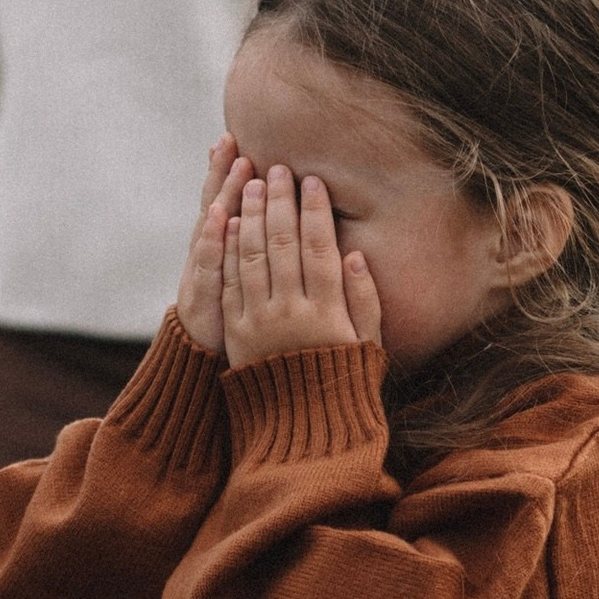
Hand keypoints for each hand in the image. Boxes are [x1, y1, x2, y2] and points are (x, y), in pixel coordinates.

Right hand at [177, 139, 243, 355]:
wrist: (202, 362)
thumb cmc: (236, 319)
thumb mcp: (247, 280)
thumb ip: (258, 248)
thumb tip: (277, 215)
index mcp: (224, 248)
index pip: (228, 203)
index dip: (230, 173)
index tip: (237, 140)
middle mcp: (209, 254)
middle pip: (216, 205)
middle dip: (223, 172)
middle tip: (230, 138)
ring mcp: (203, 274)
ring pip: (213, 228)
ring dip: (223, 194)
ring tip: (232, 164)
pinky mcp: (204, 298)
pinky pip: (210, 266)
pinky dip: (213, 240)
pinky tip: (219, 216)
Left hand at [221, 164, 384, 370]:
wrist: (300, 430)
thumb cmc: (342, 384)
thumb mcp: (368, 347)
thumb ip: (365, 300)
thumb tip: (357, 255)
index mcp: (328, 313)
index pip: (320, 249)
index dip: (316, 211)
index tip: (313, 181)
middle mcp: (291, 312)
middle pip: (284, 243)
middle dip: (281, 201)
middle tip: (278, 168)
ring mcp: (259, 321)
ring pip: (253, 256)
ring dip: (252, 214)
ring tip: (253, 183)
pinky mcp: (235, 332)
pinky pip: (230, 282)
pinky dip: (230, 248)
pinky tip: (232, 222)